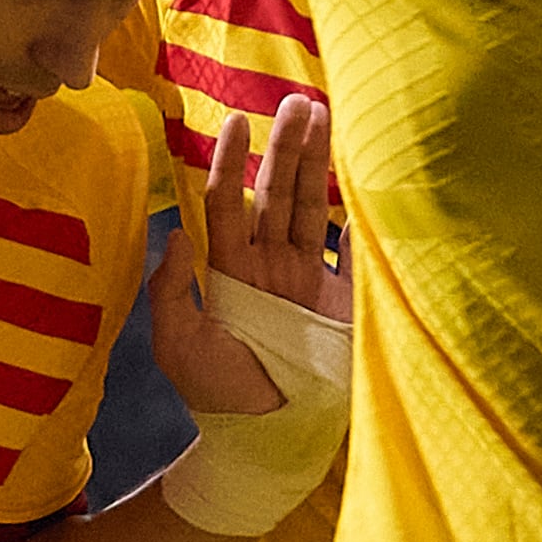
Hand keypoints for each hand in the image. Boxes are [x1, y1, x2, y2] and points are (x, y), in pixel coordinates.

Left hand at [149, 95, 345, 417]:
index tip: (237, 119)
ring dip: (319, 165)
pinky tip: (370, 180)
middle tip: (298, 102)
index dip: (231, 161)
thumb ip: (171, 293)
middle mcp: (270, 265)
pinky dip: (362, 217)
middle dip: (287, 147)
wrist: (265, 439)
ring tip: (327, 117)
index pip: (230, 202)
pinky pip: (352, 249)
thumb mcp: (179, 348)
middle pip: (278, 193)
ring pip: (312, 209)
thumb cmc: (217, 397)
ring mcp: (306, 279)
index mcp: (231, 271)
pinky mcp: (341, 300)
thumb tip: (176, 235)